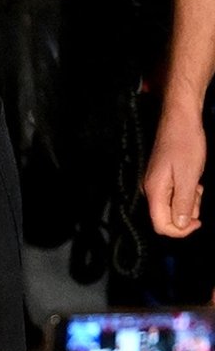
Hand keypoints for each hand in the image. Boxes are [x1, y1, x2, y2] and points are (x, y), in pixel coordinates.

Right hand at [144, 106, 205, 237]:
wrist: (180, 121)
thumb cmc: (185, 144)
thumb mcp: (189, 177)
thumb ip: (183, 202)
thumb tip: (179, 225)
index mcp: (155, 191)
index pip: (161, 224)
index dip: (180, 230)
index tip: (198, 222)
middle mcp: (151, 190)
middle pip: (166, 217)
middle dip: (187, 212)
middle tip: (199, 194)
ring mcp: (156, 183)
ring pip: (172, 206)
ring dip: (189, 201)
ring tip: (197, 184)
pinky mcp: (162, 178)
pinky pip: (174, 195)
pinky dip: (186, 193)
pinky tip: (193, 180)